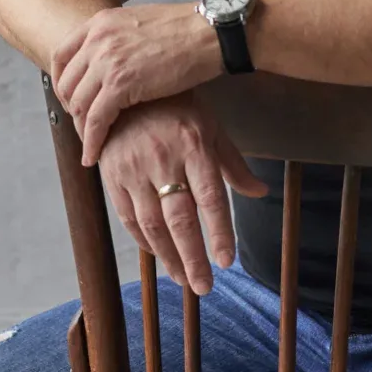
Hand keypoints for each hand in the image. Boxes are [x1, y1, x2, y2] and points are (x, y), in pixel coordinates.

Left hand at [52, 2, 222, 164]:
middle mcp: (97, 39)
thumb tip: (111, 57)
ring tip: (90, 143)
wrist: (208, 32)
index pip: (62, 55)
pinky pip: (95, 121)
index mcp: (101, 21)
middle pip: (67, 83)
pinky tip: (93, 155)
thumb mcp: (140, 21)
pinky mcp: (120, 85)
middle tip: (84, 124)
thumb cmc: (185, 29)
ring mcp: (107, 61)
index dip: (62, 81)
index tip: (70, 97)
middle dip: (72, 108)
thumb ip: (118, 36)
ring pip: (78, 104)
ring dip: (81, 128)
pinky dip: (91, 142)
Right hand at [97, 92, 267, 294]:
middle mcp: (163, 158)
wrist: (127, 86)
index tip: (226, 261)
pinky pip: (128, 217)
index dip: (218, 231)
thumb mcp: (210, 126)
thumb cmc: (177, 107)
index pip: (210, 196)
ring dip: (168, 257)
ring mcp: (134, 167)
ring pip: (151, 224)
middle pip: (179, 218)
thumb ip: (232, 163)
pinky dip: (144, 241)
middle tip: (204, 286)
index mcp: (194, 144)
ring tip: (184, 278)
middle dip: (193, 257)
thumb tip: (260, 192)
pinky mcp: (112, 175)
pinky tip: (159, 255)